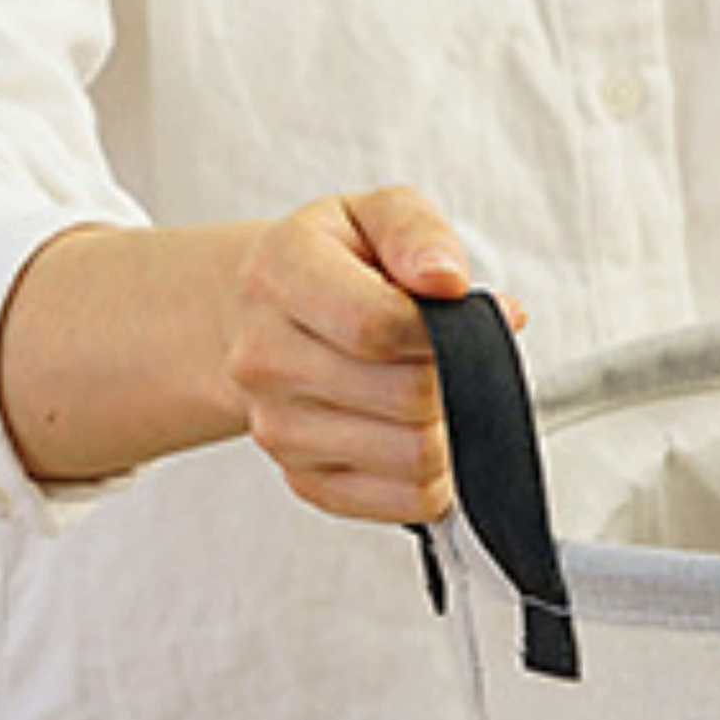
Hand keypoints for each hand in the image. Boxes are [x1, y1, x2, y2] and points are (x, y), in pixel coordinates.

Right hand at [220, 188, 517, 523]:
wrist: (271, 318)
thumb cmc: (337, 268)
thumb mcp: (376, 217)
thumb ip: (418, 235)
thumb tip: (448, 281)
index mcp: (280, 276)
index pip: (378, 325)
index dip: (441, 332)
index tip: (454, 320)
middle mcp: (264, 357)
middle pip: (407, 396)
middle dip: (451, 379)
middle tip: (444, 359)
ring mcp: (278, 427)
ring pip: (415, 455)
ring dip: (447, 429)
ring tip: (429, 393)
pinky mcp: (306, 481)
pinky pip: (410, 502)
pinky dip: (436, 476)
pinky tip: (415, 433)